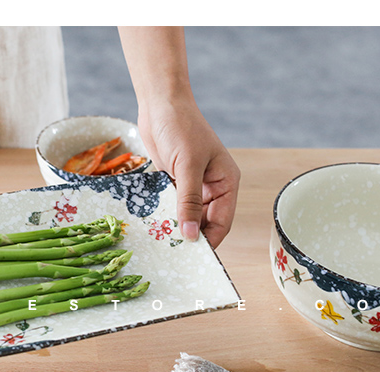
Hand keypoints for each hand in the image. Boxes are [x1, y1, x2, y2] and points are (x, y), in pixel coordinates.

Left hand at [138, 99, 239, 248]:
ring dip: (176, 227)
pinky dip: (165, 215)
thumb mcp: (187, 166)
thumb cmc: (181, 128)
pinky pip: (172, 206)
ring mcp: (193, 185)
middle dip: (190, 236)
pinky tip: (153, 226)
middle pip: (205, 223)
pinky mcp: (175, 182)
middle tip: (172, 253)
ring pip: (187, 216)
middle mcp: (212, 187)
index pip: (222, 222)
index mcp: (226, 182)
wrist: (160, 105)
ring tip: (161, 242)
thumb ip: (189, 201)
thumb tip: (191, 235)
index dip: (209, 241)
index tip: (192, 257)